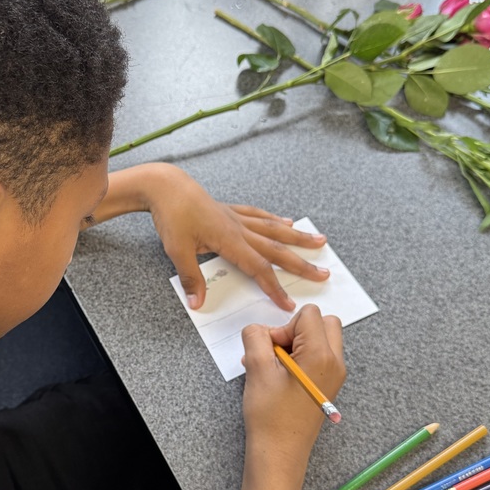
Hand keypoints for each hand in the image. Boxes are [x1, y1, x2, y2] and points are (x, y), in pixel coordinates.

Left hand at [146, 167, 329, 310]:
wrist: (165, 186)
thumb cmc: (172, 216)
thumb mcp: (176, 251)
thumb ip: (191, 278)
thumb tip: (198, 303)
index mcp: (229, 240)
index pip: (259, 269)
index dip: (274, 288)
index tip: (287, 303)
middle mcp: (239, 228)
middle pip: (277, 249)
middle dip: (301, 264)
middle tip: (323, 274)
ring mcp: (236, 217)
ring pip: (274, 229)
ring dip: (298, 237)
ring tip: (319, 241)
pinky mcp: (229, 210)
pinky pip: (258, 215)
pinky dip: (274, 220)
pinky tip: (286, 222)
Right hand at [241, 305, 344, 457]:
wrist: (280, 452)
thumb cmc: (271, 415)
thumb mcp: (257, 368)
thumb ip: (256, 337)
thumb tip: (259, 329)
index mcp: (322, 355)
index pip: (309, 314)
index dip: (285, 326)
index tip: (272, 350)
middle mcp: (335, 362)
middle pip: (324, 322)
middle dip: (297, 330)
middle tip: (277, 353)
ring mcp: (335, 375)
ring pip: (322, 339)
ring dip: (298, 344)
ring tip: (274, 367)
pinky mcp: (328, 385)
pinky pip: (319, 357)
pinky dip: (301, 358)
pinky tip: (280, 376)